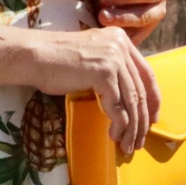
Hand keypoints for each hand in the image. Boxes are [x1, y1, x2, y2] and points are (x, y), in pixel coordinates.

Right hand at [30, 27, 161, 155]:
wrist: (32, 56)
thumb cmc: (54, 62)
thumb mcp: (92, 60)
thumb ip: (111, 70)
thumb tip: (127, 99)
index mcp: (121, 40)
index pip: (147, 73)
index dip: (153, 99)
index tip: (153, 119)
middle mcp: (121, 46)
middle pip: (141, 89)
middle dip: (143, 119)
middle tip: (141, 139)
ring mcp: (114, 58)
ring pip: (132, 101)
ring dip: (132, 127)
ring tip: (128, 144)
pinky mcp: (104, 73)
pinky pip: (117, 106)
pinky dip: (119, 124)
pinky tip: (114, 135)